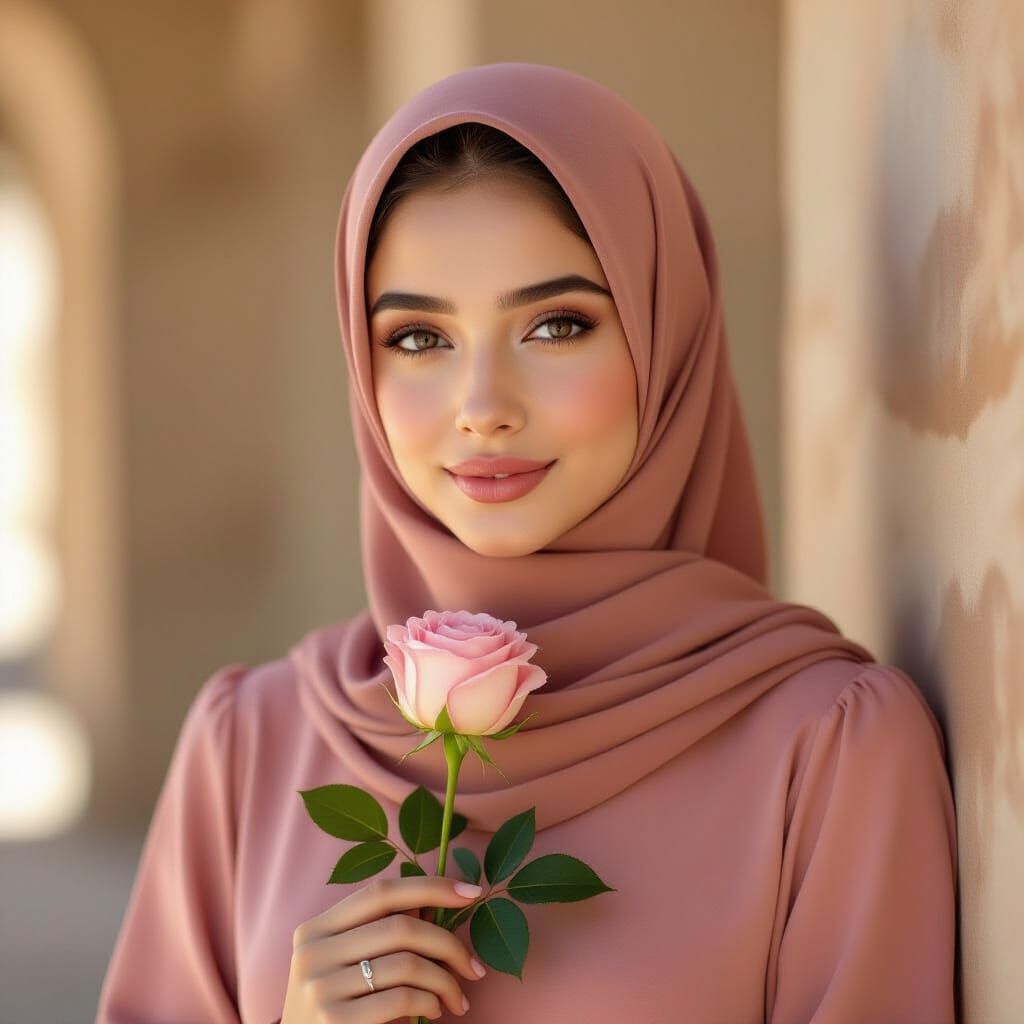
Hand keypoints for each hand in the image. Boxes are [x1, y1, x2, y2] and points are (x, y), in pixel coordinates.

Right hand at [280, 875, 486, 1022]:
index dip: (430, 886)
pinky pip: (401, 998)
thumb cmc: (337, 1008)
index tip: (472, 892)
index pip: (381, 892)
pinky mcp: (333, 1021)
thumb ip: (383, 934)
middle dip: (449, 944)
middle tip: (474, 968)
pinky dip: (430, 1002)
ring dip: (445, 982)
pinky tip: (434, 1011)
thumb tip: (435, 904)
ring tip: (456, 998)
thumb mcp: (348, 963)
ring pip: (407, 964)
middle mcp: (312, 953)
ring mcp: (319, 987)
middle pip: (401, 927)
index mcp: (315, 928)